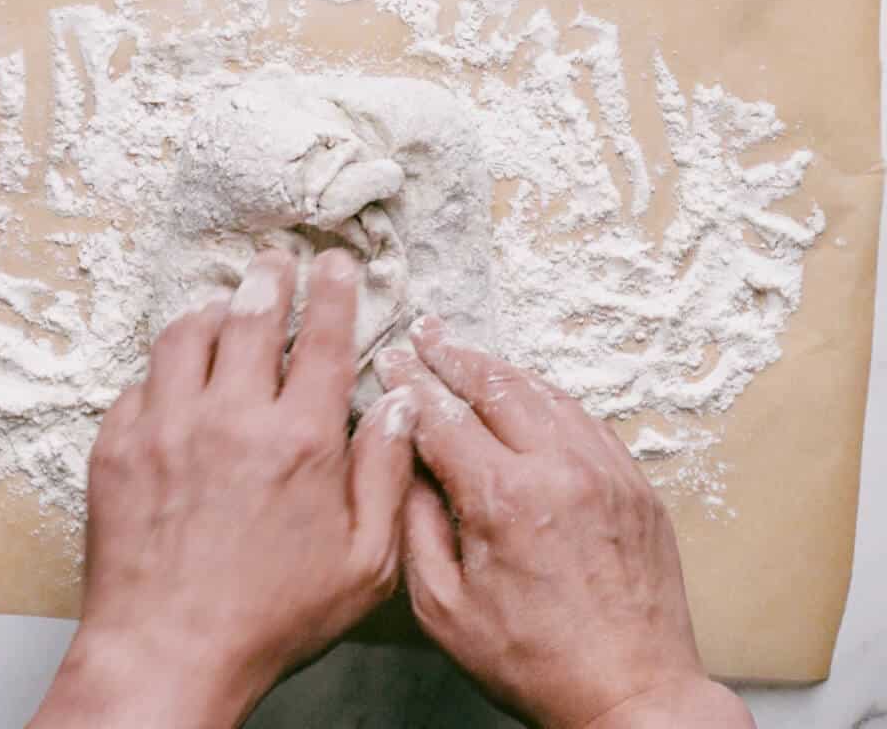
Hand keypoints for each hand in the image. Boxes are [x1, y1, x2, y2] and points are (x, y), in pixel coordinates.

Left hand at [31, 249, 417, 728]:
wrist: (166, 654)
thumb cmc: (271, 618)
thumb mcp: (363, 564)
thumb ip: (388, 475)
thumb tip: (400, 405)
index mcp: (299, 440)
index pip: (322, 340)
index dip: (333, 294)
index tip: (336, 265)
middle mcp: (231, 418)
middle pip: (252, 317)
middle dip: (270, 278)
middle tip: (276, 260)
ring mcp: (167, 427)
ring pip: (187, 334)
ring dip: (212, 310)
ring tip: (225, 305)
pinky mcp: (118, 445)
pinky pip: (141, 381)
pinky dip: (165, 368)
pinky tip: (177, 376)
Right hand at [375, 317, 753, 728]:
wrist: (633, 695)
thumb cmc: (535, 662)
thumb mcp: (444, 608)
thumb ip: (416, 526)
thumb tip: (406, 466)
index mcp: (505, 498)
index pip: (444, 416)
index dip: (411, 383)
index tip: (391, 361)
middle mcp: (559, 469)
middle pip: (495, 386)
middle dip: (452, 355)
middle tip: (426, 333)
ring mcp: (605, 471)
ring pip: (543, 392)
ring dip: (498, 368)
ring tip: (467, 353)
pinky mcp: (635, 483)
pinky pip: (585, 418)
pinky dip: (547, 396)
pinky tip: (526, 391)